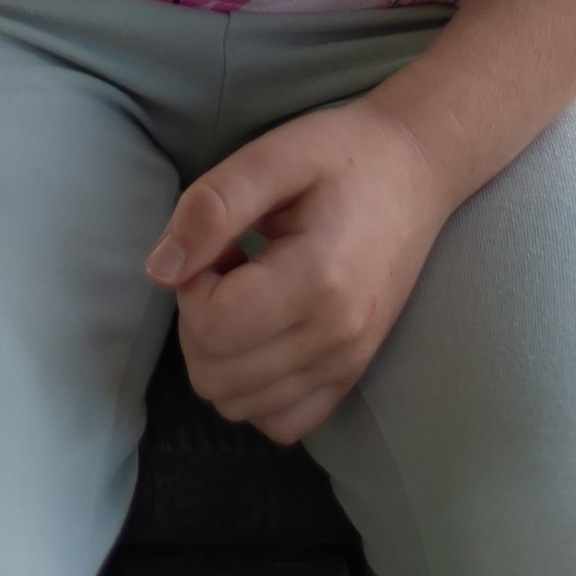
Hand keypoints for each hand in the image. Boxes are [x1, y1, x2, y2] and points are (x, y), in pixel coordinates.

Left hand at [148, 95, 451, 444]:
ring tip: (245, 294)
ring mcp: (349, 364)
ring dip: (220, 354)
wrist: (416, 170)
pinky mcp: (352, 374)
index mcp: (318, 279)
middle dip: (197, 321)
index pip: (212, 327)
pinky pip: (283, 422)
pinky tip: (261, 333)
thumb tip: (159, 271)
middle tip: (224, 266)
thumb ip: (211, 208)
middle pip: (217, 376)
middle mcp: (337, 337)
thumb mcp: (271, 155)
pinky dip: (253, 388)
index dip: (189, 286)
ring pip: (241, 406)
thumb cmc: (341, 152)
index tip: (214, 245)